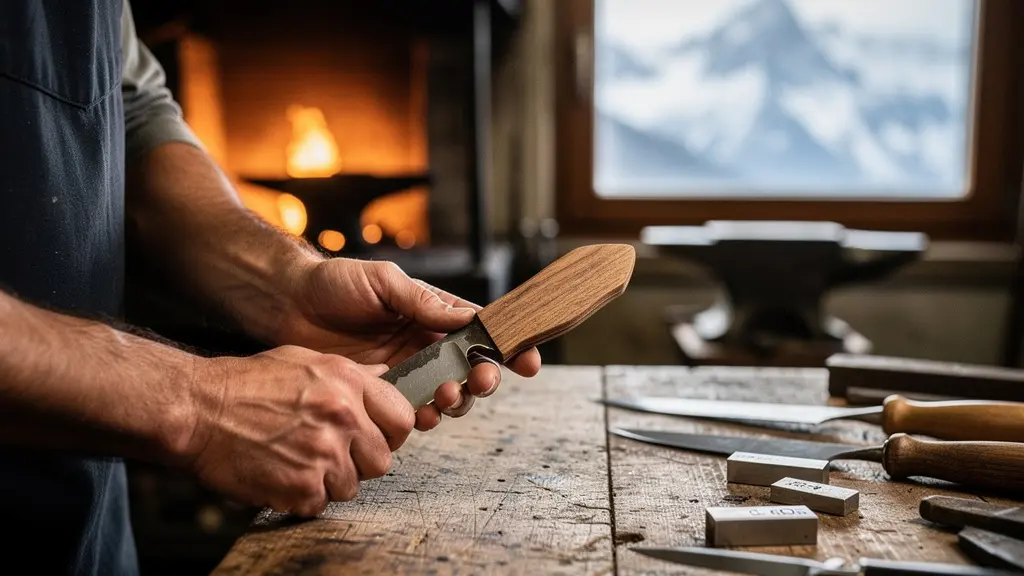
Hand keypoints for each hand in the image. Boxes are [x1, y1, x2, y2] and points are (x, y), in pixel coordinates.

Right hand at [182, 345, 413, 516]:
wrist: (198, 410)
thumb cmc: (245, 384)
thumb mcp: (305, 360)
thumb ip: (351, 374)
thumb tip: (384, 378)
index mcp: (348, 383)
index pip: (401, 417)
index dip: (390, 431)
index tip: (376, 436)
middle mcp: (343, 418)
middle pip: (382, 459)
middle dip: (360, 461)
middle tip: (332, 453)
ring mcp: (323, 454)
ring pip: (352, 486)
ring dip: (330, 480)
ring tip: (299, 461)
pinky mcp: (301, 486)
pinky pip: (320, 503)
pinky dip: (303, 496)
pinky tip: (283, 474)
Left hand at [277, 258, 541, 429]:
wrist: (287, 304)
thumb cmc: (334, 283)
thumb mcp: (383, 281)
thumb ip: (422, 301)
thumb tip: (467, 318)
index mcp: (432, 313)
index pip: (481, 330)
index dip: (508, 346)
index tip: (528, 360)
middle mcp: (425, 344)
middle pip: (470, 369)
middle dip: (483, 379)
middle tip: (479, 381)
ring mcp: (405, 371)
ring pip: (446, 395)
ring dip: (455, 401)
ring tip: (444, 396)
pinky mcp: (380, 394)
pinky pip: (410, 412)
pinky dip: (422, 418)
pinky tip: (420, 416)